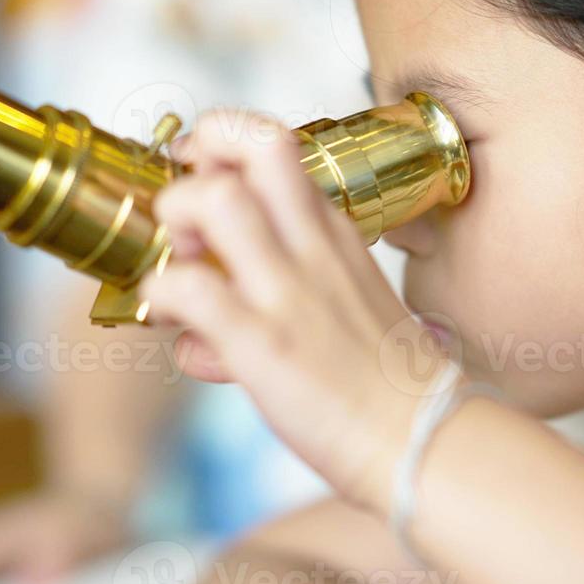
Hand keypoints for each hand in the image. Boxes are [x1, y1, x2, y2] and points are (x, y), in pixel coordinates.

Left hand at [141, 108, 452, 516]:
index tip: (200, 175)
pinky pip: (189, 289)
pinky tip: (166, 322)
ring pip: (216, 199)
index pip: (277, 143)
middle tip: (186, 212)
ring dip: (174, 220)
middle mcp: (314, 246)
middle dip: (200, 155)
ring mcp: (290, 291)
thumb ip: (270, 299)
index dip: (223, 143)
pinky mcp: (265, 343)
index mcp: (335, 232)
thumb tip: (191, 332)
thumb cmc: (380, 384)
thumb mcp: (344, 308)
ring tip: (178, 262)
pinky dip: (158, 295)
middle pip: (256, 142)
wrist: (425, 441)